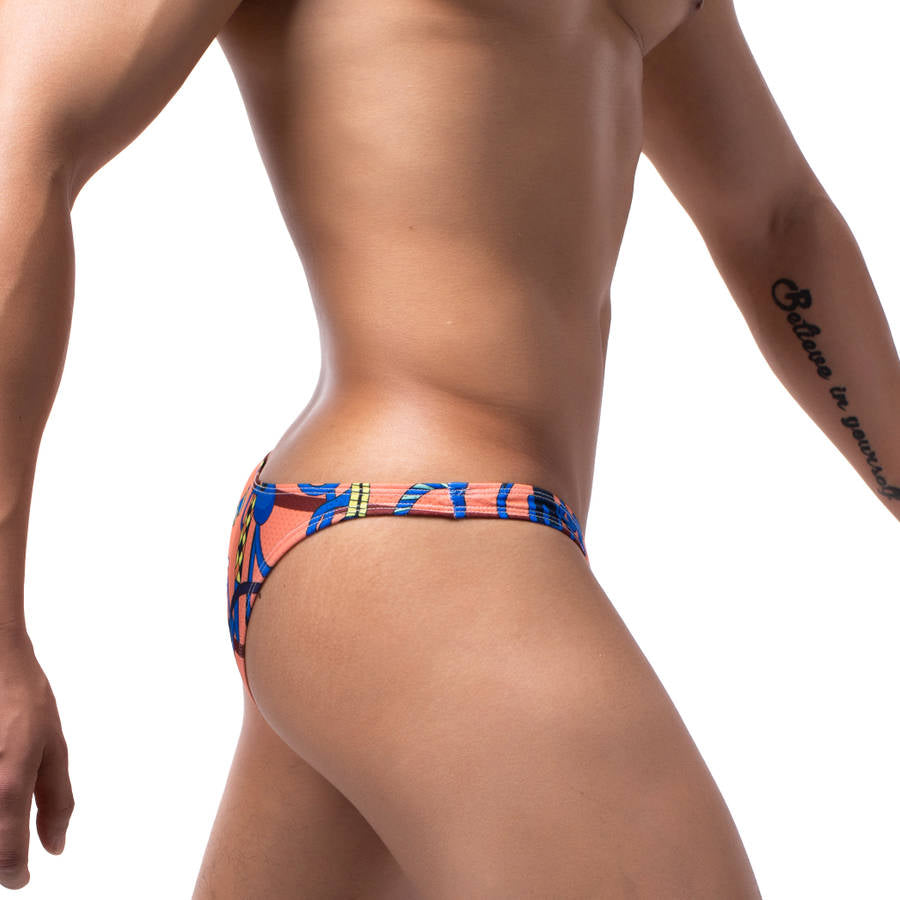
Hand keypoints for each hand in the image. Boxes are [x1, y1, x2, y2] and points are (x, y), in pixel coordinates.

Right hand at [0, 626, 73, 889]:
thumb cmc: (21, 696)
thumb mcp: (53, 746)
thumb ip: (56, 800)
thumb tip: (55, 845)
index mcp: (8, 786)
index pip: (6, 856)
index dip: (14, 874)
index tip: (20, 878)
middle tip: (9, 846)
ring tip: (5, 803)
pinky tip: (0, 774)